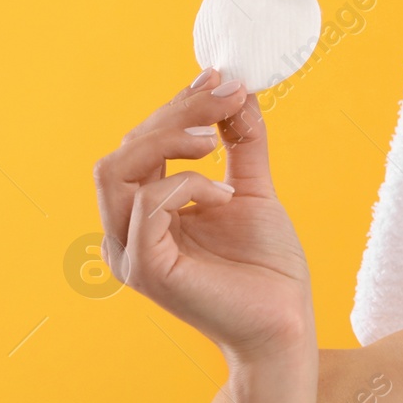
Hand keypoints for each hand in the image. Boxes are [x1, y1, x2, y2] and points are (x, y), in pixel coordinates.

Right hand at [92, 67, 314, 364]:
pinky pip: (147, 205)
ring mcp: (129, 252)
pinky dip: (187, 185)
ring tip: (215, 138)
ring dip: (169, 139)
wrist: (285, 324)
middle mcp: (125, 231)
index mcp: (143, 212)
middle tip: (227, 95)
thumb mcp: (253, 189)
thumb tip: (236, 89)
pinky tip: (226, 194)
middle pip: (124, 149)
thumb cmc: (267, 267)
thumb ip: (240, 142)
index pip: (140, 144)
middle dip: (177, 112)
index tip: (220, 78)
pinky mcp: (146, 270)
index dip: (177, 105)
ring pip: (117, 170)